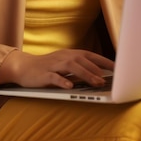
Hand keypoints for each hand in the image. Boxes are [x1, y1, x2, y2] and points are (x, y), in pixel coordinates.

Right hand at [0, 48, 114, 89]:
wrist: (24, 67)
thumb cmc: (48, 68)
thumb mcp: (65, 65)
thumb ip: (79, 68)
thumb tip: (99, 76)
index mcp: (70, 54)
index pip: (91, 55)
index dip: (104, 61)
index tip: (117, 68)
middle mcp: (64, 56)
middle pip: (82, 61)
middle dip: (96, 70)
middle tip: (106, 80)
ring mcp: (53, 64)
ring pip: (72, 67)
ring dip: (86, 74)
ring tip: (96, 82)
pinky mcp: (44, 74)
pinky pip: (54, 77)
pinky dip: (63, 81)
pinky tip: (70, 86)